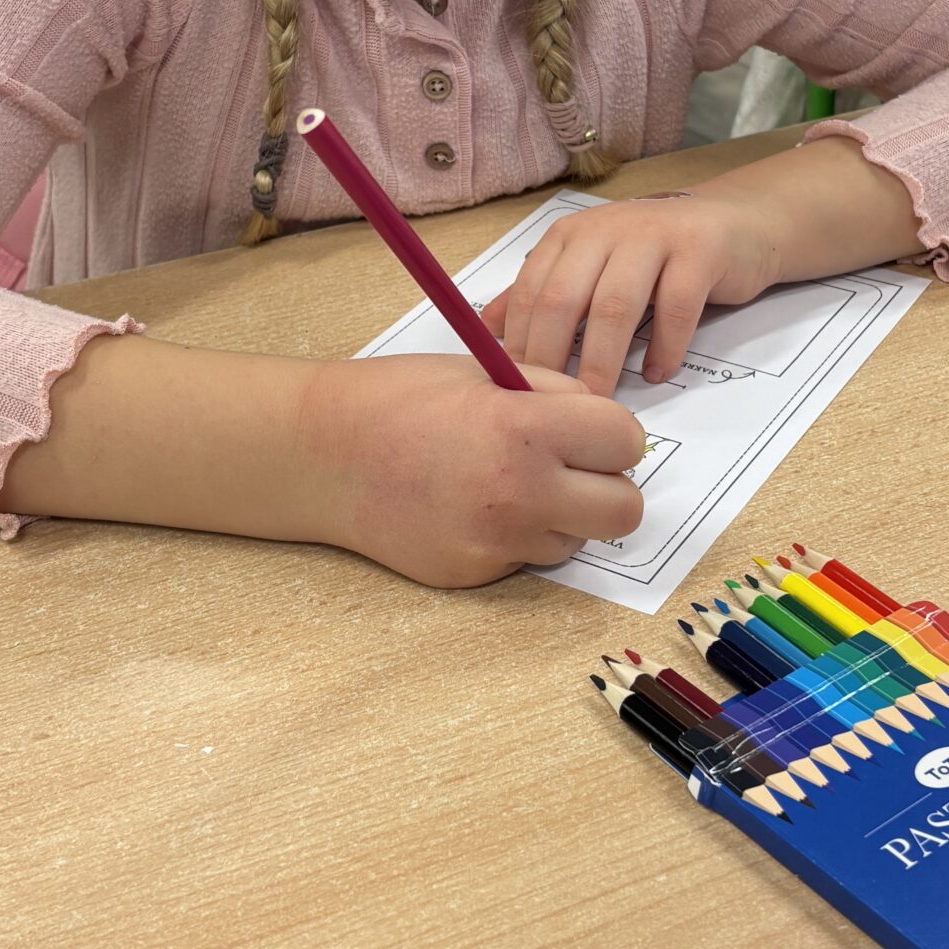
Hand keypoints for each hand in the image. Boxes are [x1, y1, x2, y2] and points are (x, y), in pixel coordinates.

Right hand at [299, 354, 646, 587]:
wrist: (321, 456)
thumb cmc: (397, 401)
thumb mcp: (484, 373)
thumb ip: (552, 395)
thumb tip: (604, 423)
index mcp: (523, 428)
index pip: (626, 441)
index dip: (614, 433)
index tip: (593, 430)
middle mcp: (518, 492)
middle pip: (624, 510)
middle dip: (609, 486)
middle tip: (575, 467)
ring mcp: (497, 541)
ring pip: (578, 540)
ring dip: (562, 515)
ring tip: (511, 484)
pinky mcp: (475, 574)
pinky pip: (528, 558)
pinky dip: (519, 536)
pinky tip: (475, 506)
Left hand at [485, 194, 776, 394]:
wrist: (734, 224)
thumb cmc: (656, 258)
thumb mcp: (592, 267)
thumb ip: (543, 293)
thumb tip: (489, 332)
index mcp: (570, 237)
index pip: (531, 294)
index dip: (522, 347)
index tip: (520, 395)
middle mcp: (605, 229)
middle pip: (564, 299)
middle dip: (554, 360)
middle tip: (555, 409)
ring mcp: (654, 235)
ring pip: (615, 305)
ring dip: (603, 360)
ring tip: (600, 402)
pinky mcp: (700, 250)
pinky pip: (677, 305)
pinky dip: (665, 346)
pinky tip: (658, 372)